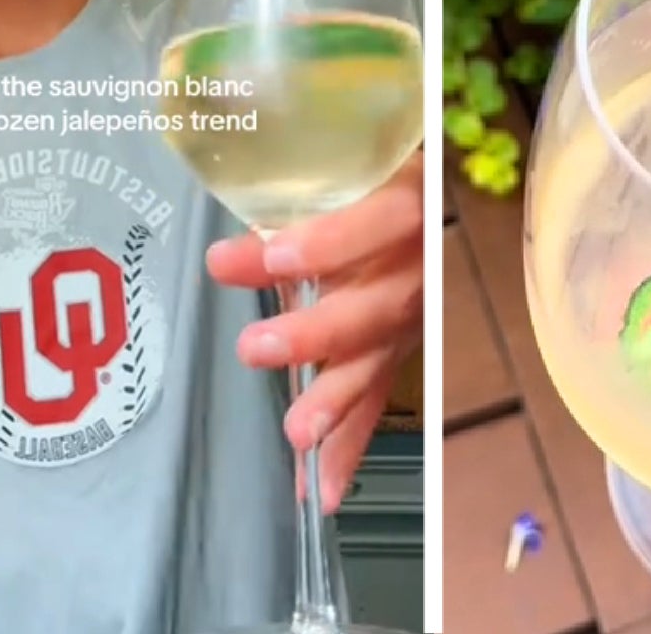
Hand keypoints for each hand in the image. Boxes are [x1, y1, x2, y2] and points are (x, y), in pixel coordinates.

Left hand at [205, 151, 423, 509]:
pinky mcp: (395, 348)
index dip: (336, 242)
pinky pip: (374, 400)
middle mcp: (421, 263)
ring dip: (334, 400)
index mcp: (416, 198)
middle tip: (258, 349)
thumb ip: (299, 192)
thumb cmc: (379, 161)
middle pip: (380, 304)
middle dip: (320, 333)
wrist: (426, 183)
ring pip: (377, 358)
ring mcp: (410, 312)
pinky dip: (347, 448)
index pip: (386, 219)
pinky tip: (321, 491)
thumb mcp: (352, 159)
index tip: (275, 256)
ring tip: (296, 435)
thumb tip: (223, 250)